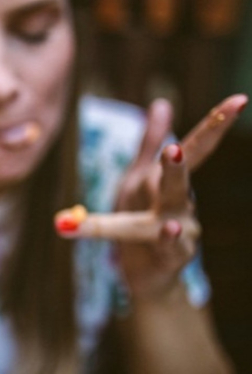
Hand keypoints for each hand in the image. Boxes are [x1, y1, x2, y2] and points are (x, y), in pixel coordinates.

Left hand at [56, 94, 247, 301]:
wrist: (145, 273)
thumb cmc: (141, 222)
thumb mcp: (138, 179)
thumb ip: (148, 142)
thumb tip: (161, 104)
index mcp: (168, 183)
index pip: (194, 150)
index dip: (215, 126)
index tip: (239, 100)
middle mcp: (181, 204)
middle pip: (181, 179)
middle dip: (183, 160)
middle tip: (175, 146)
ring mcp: (181, 231)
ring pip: (174, 211)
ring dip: (172, 196)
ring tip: (171, 169)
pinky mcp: (171, 258)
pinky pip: (168, 247)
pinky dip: (168, 238)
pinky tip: (169, 227)